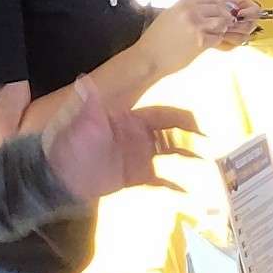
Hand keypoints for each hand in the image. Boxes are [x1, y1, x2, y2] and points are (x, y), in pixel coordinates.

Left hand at [40, 81, 198, 204]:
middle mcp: (140, 137)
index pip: (164, 116)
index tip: (201, 128)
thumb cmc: (71, 144)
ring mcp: (140, 158)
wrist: (60, 174)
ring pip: (171, 158)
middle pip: (173, 137)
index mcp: (131, 120)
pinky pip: (160, 181)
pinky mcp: (136, 177)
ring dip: (188, 163)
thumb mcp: (81, 122)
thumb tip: (83, 79)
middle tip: (211, 153)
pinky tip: (188, 193)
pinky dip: (175, 186)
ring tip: (207, 172)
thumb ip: (88, 102)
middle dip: (192, 142)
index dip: (183, 120)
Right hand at [136, 0, 255, 79]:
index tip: (238, 6)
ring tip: (217, 35)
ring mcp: (196, 25)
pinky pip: (218, 38)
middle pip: (223, 9)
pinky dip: (218, 42)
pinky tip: (211, 44)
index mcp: (186, 1)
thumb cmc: (158, 39)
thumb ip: (192, 10)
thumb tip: (214, 10)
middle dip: (230, 18)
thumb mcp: (173, 15)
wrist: (148, 57)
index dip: (229, 2)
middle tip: (234, 24)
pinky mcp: (200, 41)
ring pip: (223, 22)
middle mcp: (192, 10)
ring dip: (225, 30)